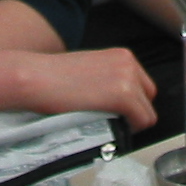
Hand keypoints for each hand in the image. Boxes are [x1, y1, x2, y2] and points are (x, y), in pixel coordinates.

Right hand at [14, 48, 158, 131]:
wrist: (36, 78)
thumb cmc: (52, 77)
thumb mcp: (89, 70)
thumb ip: (108, 81)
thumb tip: (115, 103)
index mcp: (122, 56)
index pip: (144, 87)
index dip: (132, 105)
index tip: (116, 114)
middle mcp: (129, 63)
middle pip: (149, 99)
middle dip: (134, 114)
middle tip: (111, 123)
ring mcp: (128, 78)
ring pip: (147, 113)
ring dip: (130, 123)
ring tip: (106, 126)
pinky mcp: (123, 95)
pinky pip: (142, 121)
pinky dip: (129, 130)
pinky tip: (109, 128)